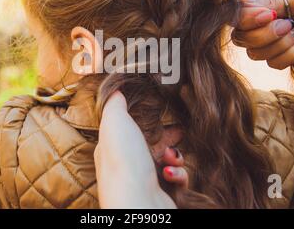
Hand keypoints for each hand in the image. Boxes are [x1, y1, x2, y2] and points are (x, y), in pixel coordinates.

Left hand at [94, 92, 187, 208]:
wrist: (138, 203)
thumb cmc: (124, 162)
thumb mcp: (114, 122)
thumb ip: (114, 105)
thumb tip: (115, 90)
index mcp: (113, 146)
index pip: (130, 128)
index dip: (147, 119)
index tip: (163, 111)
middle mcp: (127, 164)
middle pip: (152, 144)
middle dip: (168, 137)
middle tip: (179, 132)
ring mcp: (144, 181)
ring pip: (167, 161)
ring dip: (175, 155)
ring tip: (171, 156)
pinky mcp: (162, 193)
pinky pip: (177, 179)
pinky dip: (179, 174)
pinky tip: (171, 174)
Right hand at [233, 0, 293, 68]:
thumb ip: (266, 1)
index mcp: (262, 2)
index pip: (237, 17)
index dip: (248, 21)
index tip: (271, 16)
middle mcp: (262, 22)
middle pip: (242, 39)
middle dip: (267, 35)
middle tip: (291, 24)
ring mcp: (272, 40)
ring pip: (256, 54)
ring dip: (282, 45)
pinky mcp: (284, 55)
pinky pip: (273, 64)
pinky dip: (290, 55)